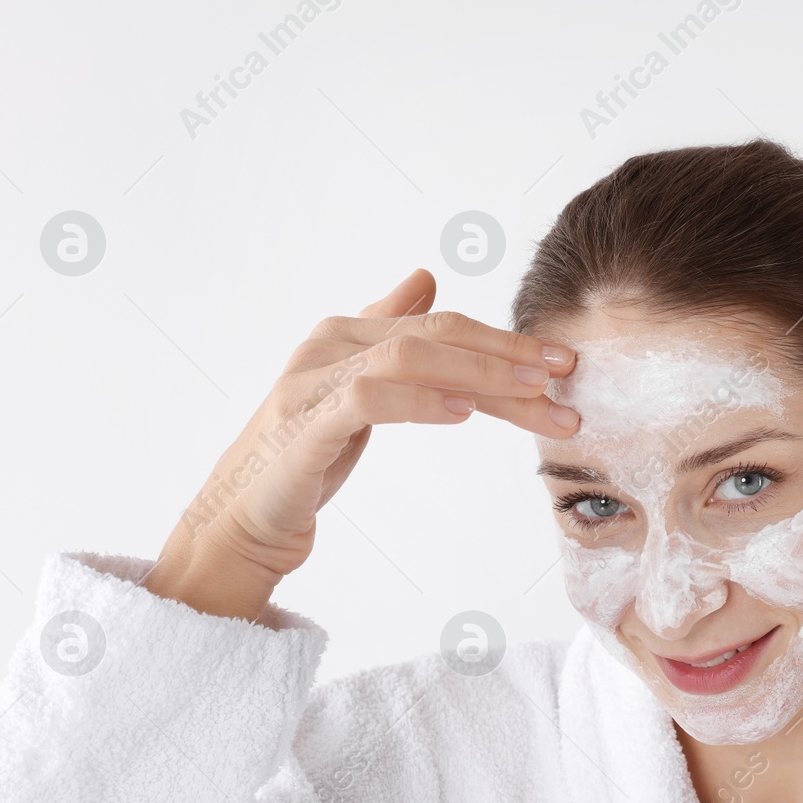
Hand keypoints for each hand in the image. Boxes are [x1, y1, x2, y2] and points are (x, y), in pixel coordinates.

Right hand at [144, 269, 579, 621]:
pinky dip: (419, 401)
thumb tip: (426, 278)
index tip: (563, 364)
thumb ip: (389, 336)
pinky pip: (369, 399)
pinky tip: (463, 414)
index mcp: (348, 333)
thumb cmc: (303, 457)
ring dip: (480, 376)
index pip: (443, 327)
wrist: (237, 524)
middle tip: (565, 376)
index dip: (505, 342)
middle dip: (508, 355)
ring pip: (410, 358)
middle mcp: (328, 346)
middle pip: (436, 335)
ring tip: (533, 396)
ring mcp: (311, 384)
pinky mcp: (303, 428)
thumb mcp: (356, 392)